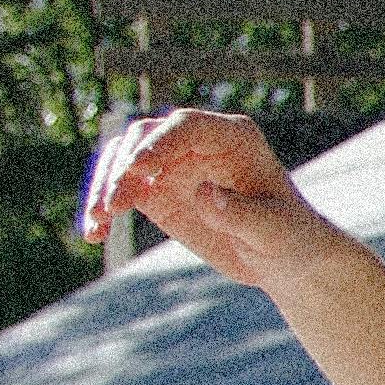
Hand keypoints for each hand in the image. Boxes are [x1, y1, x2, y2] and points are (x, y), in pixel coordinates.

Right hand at [80, 107, 333, 290]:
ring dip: (105, 187)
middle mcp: (196, 142)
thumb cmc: (291, 237)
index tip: (138, 169)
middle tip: (113, 207)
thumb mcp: (274, 231)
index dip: (160, 143)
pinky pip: (120, 191)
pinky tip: (94, 235)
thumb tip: (203, 193)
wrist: (285, 259)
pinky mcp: (157, 192)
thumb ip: (241, 213)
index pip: (187, 126)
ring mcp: (172, 164)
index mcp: (233, 136)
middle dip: (124, 168)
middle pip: (145, 138)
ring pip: (123, 160)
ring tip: (98, 222)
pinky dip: (103, 209)